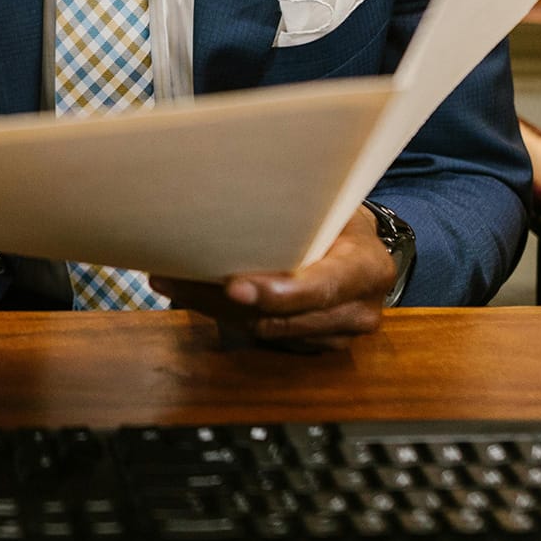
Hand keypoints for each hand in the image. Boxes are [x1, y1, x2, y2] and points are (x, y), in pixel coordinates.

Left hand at [149, 206, 395, 349]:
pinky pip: (260, 338)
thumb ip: (296, 212)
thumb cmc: (339, 216)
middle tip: (177, 278)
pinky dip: (223, 315)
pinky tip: (190, 293)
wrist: (359, 245)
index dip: (278, 293)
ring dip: (212, 308)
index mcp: (368, 269)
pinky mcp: (311, 346)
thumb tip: (231, 194)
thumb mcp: (331, 204)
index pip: (323, 288)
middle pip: (280, 318)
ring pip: (262, 331)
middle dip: (223, 301)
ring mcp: (336, 335)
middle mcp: (357, 310)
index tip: (235, 287)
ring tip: (172, 281)